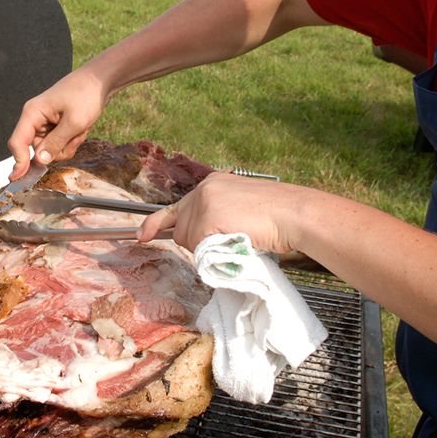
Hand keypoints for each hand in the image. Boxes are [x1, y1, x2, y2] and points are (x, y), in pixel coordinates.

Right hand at [5, 70, 110, 178]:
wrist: (100, 81)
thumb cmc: (86, 94)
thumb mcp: (74, 123)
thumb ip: (55, 143)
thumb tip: (39, 161)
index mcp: (33, 113)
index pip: (17, 142)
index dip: (19, 161)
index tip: (21, 177)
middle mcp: (35, 118)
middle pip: (37, 149)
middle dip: (58, 150)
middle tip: (75, 137)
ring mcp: (45, 122)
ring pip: (50, 148)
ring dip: (67, 145)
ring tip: (80, 129)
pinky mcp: (55, 125)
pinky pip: (59, 142)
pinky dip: (71, 140)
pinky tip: (80, 129)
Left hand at [138, 173, 309, 255]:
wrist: (294, 213)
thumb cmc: (278, 216)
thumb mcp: (242, 207)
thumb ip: (219, 215)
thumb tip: (205, 237)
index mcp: (213, 185)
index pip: (177, 207)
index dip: (156, 223)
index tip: (142, 234)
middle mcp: (204, 190)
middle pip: (180, 229)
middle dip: (197, 242)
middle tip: (227, 240)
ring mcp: (204, 203)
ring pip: (188, 241)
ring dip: (207, 248)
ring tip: (235, 238)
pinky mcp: (207, 219)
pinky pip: (199, 248)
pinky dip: (214, 252)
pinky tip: (234, 241)